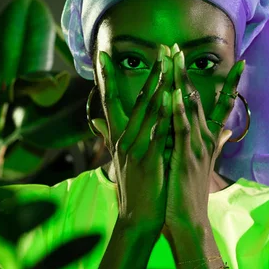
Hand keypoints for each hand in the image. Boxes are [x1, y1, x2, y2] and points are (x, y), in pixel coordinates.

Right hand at [93, 44, 174, 229]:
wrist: (136, 219)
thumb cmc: (133, 188)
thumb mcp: (118, 160)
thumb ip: (109, 136)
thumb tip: (96, 121)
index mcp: (118, 137)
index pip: (109, 101)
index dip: (105, 77)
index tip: (103, 55)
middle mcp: (123, 138)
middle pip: (135, 99)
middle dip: (150, 73)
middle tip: (159, 49)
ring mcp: (135, 148)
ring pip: (148, 111)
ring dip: (159, 85)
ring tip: (168, 64)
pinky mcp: (148, 160)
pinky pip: (157, 132)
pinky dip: (164, 114)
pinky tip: (171, 98)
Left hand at [164, 44, 244, 231]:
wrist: (188, 221)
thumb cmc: (189, 192)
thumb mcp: (202, 163)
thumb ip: (214, 143)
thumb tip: (226, 131)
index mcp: (208, 139)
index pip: (222, 105)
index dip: (230, 83)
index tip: (240, 61)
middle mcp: (206, 139)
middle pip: (200, 97)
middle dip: (187, 71)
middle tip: (177, 46)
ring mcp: (197, 146)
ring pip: (190, 107)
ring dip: (181, 81)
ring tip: (173, 59)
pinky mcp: (186, 157)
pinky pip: (182, 129)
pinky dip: (178, 110)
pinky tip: (173, 93)